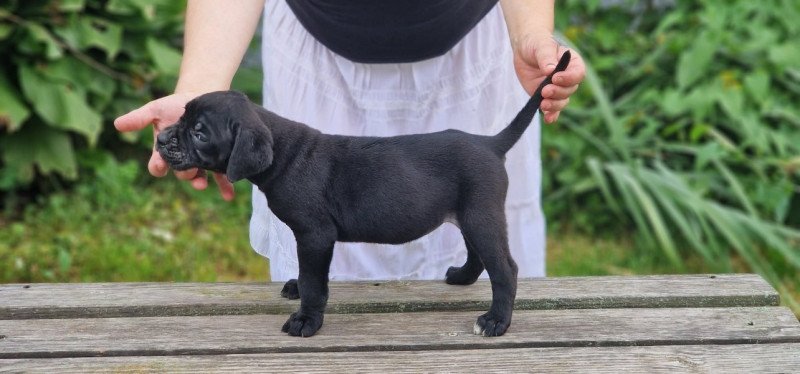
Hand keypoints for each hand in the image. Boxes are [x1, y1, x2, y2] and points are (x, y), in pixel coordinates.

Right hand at [114, 93, 235, 200]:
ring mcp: (201, 161)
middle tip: (189, 169)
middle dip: (183, 173)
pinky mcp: (218, 159)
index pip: (158, 166)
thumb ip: (139, 118)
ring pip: (199, 177)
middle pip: (181, 172)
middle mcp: (183, 159)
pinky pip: (221, 176)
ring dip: (200, 183)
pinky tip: (228, 196)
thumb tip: (116, 124)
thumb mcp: (157, 109)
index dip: (158, 167)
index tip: (160, 163)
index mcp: (166, 151)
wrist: (204, 98)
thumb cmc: (177, 106)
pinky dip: (225, 187)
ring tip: (202, 184)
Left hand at [511, 33, 584, 122]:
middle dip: (558, 92)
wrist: (525, 50)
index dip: (569, 78)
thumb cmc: (537, 43)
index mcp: (573, 63)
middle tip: (545, 90)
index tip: (555, 78)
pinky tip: (547, 119)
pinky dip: (551, 115)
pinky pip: (553, 109)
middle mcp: (567, 78)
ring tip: (543, 104)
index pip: (578, 74)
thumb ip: (546, 57)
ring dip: (554, 105)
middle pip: (570, 90)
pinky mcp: (546, 97)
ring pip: (562, 101)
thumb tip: (550, 70)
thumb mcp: (542, 46)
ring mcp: (557, 89)